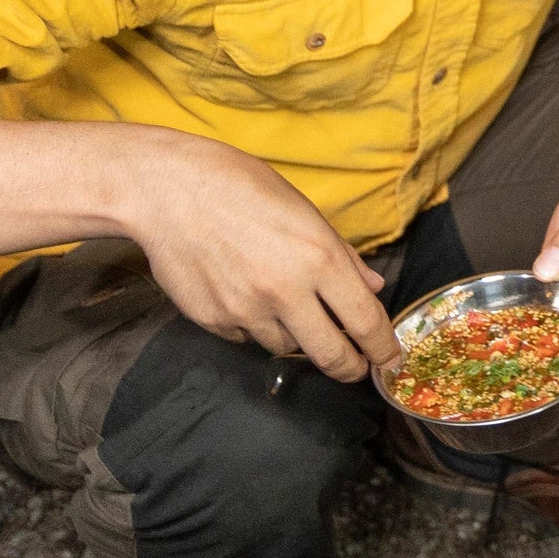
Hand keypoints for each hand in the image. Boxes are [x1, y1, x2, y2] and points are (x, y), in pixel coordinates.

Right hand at [119, 136, 397, 383]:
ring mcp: (247, 311)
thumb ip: (343, 256)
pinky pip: (246, 337)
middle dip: (350, 368)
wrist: (169, 191)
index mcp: (320, 258)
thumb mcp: (304, 210)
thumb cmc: (242, 188)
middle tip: (356, 369)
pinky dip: (254, 326)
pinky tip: (245, 296)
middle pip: (331, 354)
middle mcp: (286, 291)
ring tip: (285, 305)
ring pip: (286, 346)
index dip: (382, 348)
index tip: (390, 361)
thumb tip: (373, 288)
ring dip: (295, 336)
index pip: (365, 320)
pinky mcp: (213, 321)